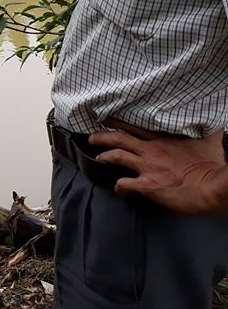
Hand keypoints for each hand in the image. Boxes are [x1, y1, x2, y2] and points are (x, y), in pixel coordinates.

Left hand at [89, 118, 227, 214]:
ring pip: (117, 156)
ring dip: (105, 156)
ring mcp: (148, 167)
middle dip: (103, 136)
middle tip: (92, 137)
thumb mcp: (209, 140)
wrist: (213, 186)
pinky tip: (118, 190)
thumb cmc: (213, 166)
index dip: (120, 122)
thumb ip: (207, 130)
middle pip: (120, 138)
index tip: (107, 118)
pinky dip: (119, 187)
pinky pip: (125, 184)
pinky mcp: (148, 185)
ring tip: (99, 157)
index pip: (137, 126)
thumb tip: (216, 124)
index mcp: (165, 139)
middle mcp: (152, 150)